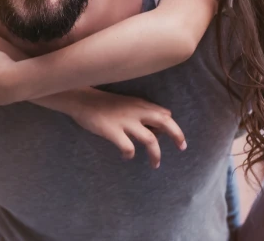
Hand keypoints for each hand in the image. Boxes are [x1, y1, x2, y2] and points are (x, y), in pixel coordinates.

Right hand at [69, 89, 186, 167]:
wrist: (80, 99)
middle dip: (177, 135)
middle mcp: (136, 112)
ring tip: (155, 164)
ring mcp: (125, 122)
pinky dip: (130, 154)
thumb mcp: (126, 102)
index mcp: (140, 104)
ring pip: (150, 139)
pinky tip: (127, 157)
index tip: (173, 137)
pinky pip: (128, 147)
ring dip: (156, 154)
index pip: (165, 114)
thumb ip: (141, 111)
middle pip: (165, 123)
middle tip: (182, 147)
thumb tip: (155, 126)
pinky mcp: (112, 131)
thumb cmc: (103, 102)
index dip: (172, 126)